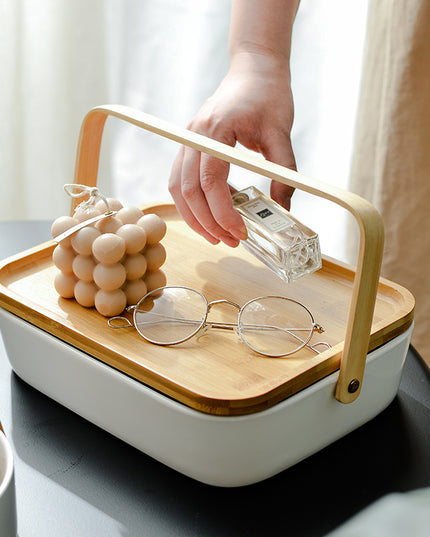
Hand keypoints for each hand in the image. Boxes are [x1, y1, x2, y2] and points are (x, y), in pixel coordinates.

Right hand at [169, 51, 295, 246]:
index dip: (223, 211)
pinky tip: (210, 215)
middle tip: (230, 241)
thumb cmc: (268, 95)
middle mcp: (194, 134)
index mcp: (215, 128)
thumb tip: (283, 209)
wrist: (253, 70)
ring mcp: (188, 139)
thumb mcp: (282, 132)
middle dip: (208, 222)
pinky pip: (180, 180)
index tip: (240, 232)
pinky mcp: (189, 145)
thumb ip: (283, 171)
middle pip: (189, 189)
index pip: (211, 180)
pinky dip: (191, 202)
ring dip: (194, 217)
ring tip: (216, 236)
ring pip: (178, 188)